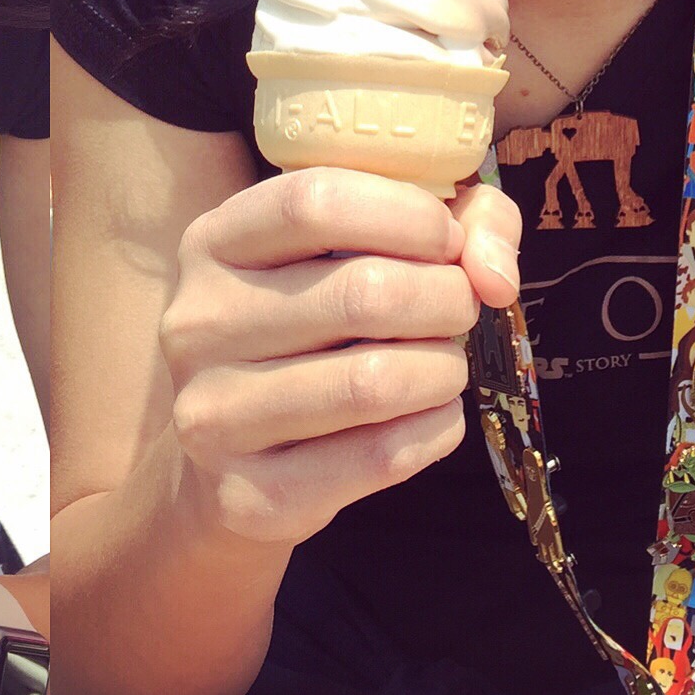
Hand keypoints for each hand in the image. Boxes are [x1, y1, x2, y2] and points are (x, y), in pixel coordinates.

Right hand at [161, 166, 522, 547]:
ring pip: (374, 381)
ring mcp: (214, 412)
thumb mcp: (353, 247)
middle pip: (361, 293)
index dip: (407, 214)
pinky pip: (380, 456)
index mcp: (212, 241)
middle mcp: (198, 322)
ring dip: (443, 368)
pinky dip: (435, 430)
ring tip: (444, 363)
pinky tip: (432, 414)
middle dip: (446, 298)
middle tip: (459, 308)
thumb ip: (447, 223)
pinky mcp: (250, 493)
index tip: (448, 240)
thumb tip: (496, 274)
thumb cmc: (310, 328)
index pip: (313, 201)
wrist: (227, 463)